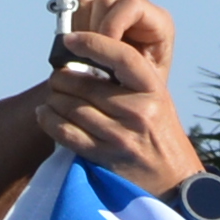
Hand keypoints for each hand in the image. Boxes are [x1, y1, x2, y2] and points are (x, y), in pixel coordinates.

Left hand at [40, 0, 200, 192]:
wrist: (174, 179)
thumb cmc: (159, 132)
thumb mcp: (157, 99)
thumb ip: (128, 79)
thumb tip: (84, 55)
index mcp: (153, 90)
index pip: (121, 56)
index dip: (92, 44)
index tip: (69, 40)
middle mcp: (139, 111)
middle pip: (86, 85)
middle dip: (62, 78)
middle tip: (56, 78)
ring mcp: (122, 136)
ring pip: (72, 108)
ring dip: (53, 100)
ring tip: (52, 96)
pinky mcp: (106, 157)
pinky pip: (66, 133)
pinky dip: (49, 121)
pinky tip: (45, 114)